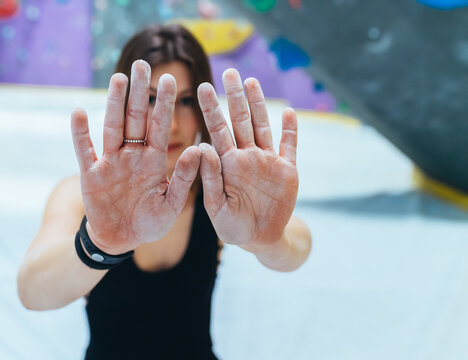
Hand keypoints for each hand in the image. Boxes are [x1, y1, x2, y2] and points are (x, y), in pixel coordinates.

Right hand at [71, 60, 200, 254]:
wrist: (121, 240)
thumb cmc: (149, 223)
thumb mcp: (171, 204)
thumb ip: (184, 178)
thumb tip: (200, 149)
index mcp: (155, 161)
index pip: (160, 127)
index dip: (164, 104)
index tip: (171, 79)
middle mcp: (133, 156)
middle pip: (136, 118)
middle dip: (139, 93)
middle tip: (142, 64)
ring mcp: (111, 162)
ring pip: (112, 127)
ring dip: (114, 103)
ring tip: (118, 79)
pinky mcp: (91, 174)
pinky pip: (84, 151)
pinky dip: (80, 134)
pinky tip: (79, 113)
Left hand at [197, 69, 298, 251]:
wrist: (260, 239)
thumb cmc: (232, 226)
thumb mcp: (216, 205)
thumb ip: (209, 177)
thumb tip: (201, 146)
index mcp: (227, 164)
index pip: (217, 130)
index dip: (211, 109)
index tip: (202, 87)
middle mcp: (247, 156)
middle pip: (240, 120)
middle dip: (234, 96)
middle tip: (229, 71)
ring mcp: (268, 161)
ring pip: (263, 126)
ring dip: (259, 104)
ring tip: (252, 81)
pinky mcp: (287, 170)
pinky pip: (290, 145)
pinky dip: (290, 129)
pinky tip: (288, 111)